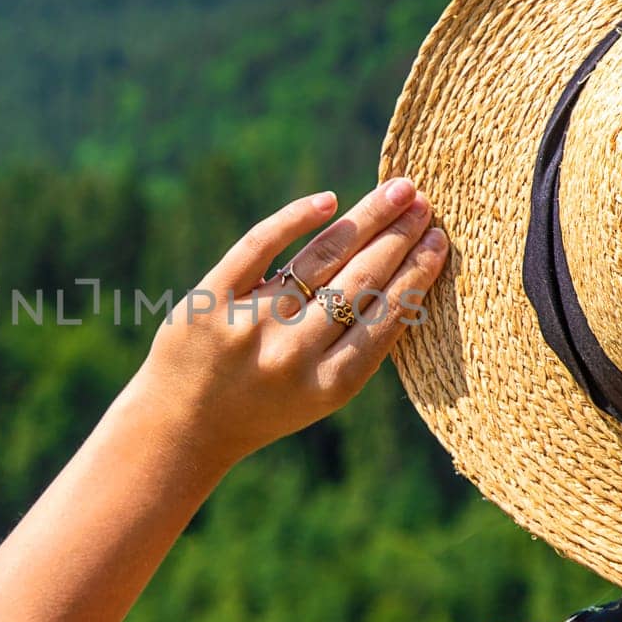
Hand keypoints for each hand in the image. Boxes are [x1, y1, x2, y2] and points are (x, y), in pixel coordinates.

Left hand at [130, 178, 448, 466]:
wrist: (181, 428)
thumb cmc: (262, 407)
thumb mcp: (320, 395)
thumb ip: (357, 347)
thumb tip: (405, 274)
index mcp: (331, 384)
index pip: (387, 315)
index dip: (418, 273)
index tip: (440, 241)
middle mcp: (293, 354)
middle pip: (361, 279)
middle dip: (399, 237)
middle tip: (425, 205)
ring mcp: (250, 324)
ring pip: (321, 258)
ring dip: (365, 219)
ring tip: (396, 193)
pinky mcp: (210, 300)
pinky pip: (259, 245)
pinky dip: (295, 218)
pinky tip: (327, 200)